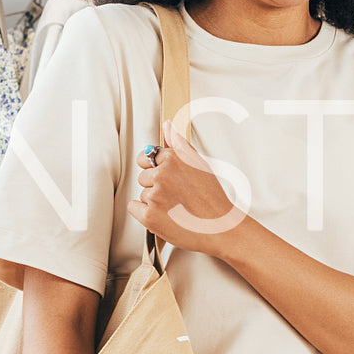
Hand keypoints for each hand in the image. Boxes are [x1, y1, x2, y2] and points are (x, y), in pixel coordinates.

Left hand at [127, 120, 246, 256]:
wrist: (220, 227)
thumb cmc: (212, 198)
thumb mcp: (199, 163)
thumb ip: (180, 144)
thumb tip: (168, 125)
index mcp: (174, 159)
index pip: (148, 156)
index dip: (156, 168)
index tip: (166, 177)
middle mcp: (162, 175)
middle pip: (143, 176)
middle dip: (155, 185)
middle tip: (176, 195)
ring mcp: (154, 196)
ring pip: (142, 193)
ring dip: (153, 200)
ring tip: (175, 207)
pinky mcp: (149, 216)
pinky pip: (134, 208)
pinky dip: (144, 213)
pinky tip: (163, 215)